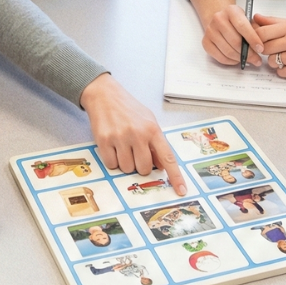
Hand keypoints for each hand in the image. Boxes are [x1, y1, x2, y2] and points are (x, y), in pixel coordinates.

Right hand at [79, 74, 187, 195]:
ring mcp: (120, 137)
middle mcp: (137, 134)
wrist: (104, 94)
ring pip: (127, 169)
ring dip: (125, 163)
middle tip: (134, 152)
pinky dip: (112, 160)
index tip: (181, 190)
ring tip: (122, 146)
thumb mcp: (148, 121)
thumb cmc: (129, 109)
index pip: (167, 158)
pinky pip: (111, 165)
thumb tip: (161, 166)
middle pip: (144, 169)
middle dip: (140, 165)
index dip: (175, 176)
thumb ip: (156, 143)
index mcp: (152, 129)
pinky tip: (112, 146)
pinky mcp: (104, 141)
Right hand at [199, 1, 265, 66]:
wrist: (221, 19)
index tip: (261, 49)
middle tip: (257, 59)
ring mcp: (210, 30)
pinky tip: (237, 59)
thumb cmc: (238, 21)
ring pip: (227, 51)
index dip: (253, 39)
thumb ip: (255, 30)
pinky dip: (231, 62)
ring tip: (248, 60)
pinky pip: (220, 57)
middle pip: (235, 41)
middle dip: (248, 53)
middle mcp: (218, 19)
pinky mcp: (205, 42)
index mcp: (231, 10)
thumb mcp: (248, 19)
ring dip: (240, 59)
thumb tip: (259, 49)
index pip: (242, 26)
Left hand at [253, 15, 285, 79]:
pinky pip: (281, 73)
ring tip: (285, 57)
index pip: (261, 33)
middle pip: (265, 48)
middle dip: (265, 50)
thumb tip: (254, 18)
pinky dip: (283, 70)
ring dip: (275, 61)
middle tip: (273, 50)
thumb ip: (272, 21)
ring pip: (272, 62)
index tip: (257, 41)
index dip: (255, 38)